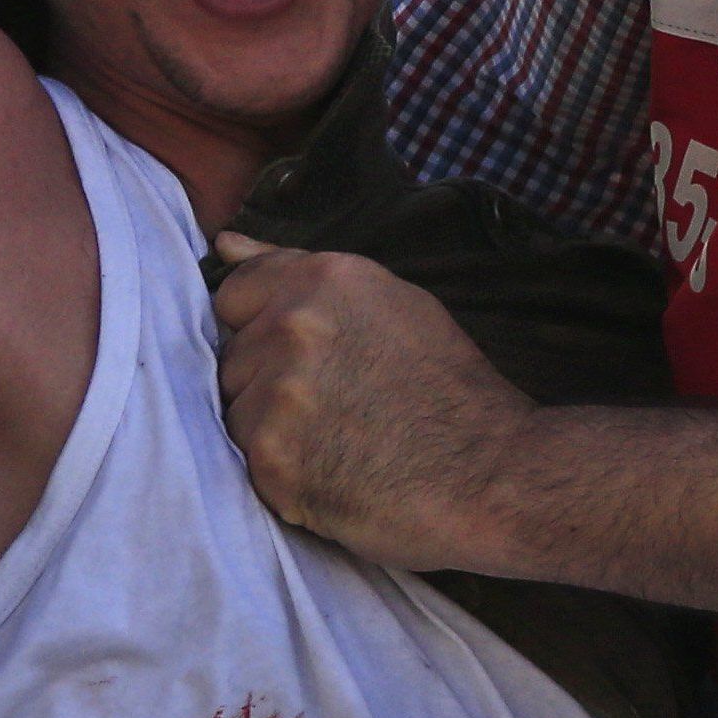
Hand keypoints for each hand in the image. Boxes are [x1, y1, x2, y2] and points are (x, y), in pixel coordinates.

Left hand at [211, 237, 537, 573]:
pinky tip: (329, 474)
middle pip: (232, 357)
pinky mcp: (272, 459)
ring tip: (332, 442)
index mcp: (322, 279)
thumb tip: (223, 243)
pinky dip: (279, 474)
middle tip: (331, 407)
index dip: (259, 327)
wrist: (493, 473)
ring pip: (234, 411)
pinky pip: (245, 463)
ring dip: (268, 430)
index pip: (233, 294)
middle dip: (265, 381)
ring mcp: (278, 395)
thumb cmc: (449, 388)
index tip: (296, 356)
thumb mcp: (389, 302)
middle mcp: (292, 327)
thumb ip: (298, 271)